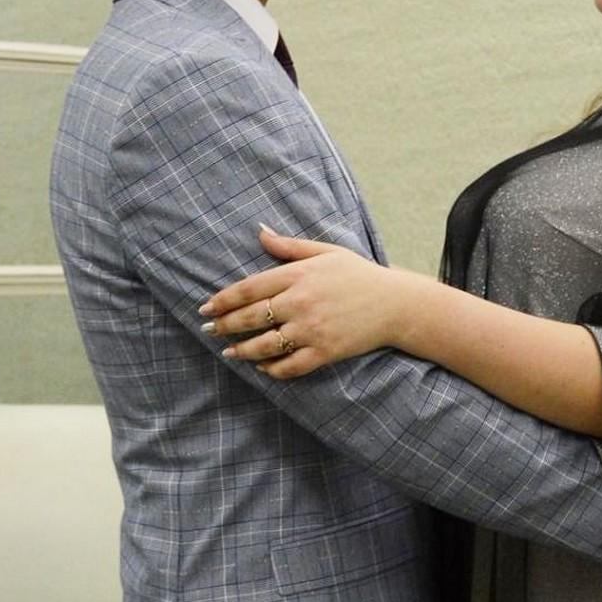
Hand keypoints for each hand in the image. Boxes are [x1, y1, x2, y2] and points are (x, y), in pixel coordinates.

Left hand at [200, 226, 403, 378]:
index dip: (223, 300)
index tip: (206, 307)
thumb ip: (289, 246)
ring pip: (265, 345)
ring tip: (229, 352)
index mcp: (298, 275)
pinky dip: (272, 369)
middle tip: (208, 329)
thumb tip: (259, 231)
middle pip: (251, 317)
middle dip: (224, 325)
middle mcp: (301, 302)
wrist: (395, 303)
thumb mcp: (325, 252)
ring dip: (242, 350)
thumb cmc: (359, 274)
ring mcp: (312, 329)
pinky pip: (290, 365)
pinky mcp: (325, 352)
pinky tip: (262, 367)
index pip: (248, 289)